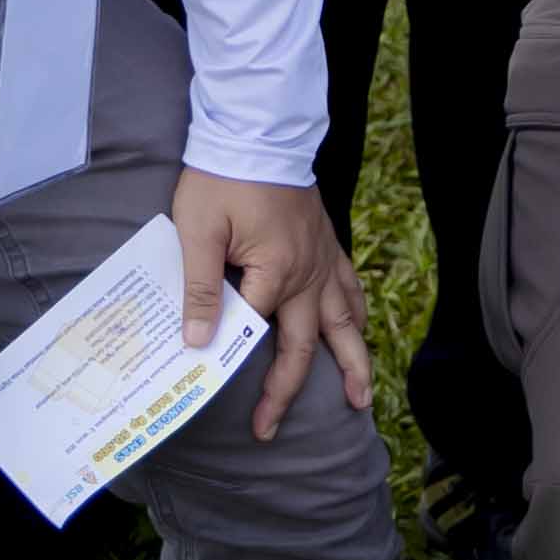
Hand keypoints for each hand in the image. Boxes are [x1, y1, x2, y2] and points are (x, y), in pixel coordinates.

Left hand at [172, 168, 373, 441]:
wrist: (259, 129)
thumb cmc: (223, 178)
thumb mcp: (198, 231)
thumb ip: (202, 289)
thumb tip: (200, 342)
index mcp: (276, 271)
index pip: (256, 332)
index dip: (241, 370)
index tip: (228, 406)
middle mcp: (309, 273)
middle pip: (306, 343)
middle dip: (289, 391)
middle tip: (271, 430)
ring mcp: (323, 259)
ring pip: (345, 320)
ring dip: (353, 361)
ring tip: (361, 397)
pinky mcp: (327, 244)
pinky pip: (350, 288)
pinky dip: (356, 315)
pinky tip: (358, 329)